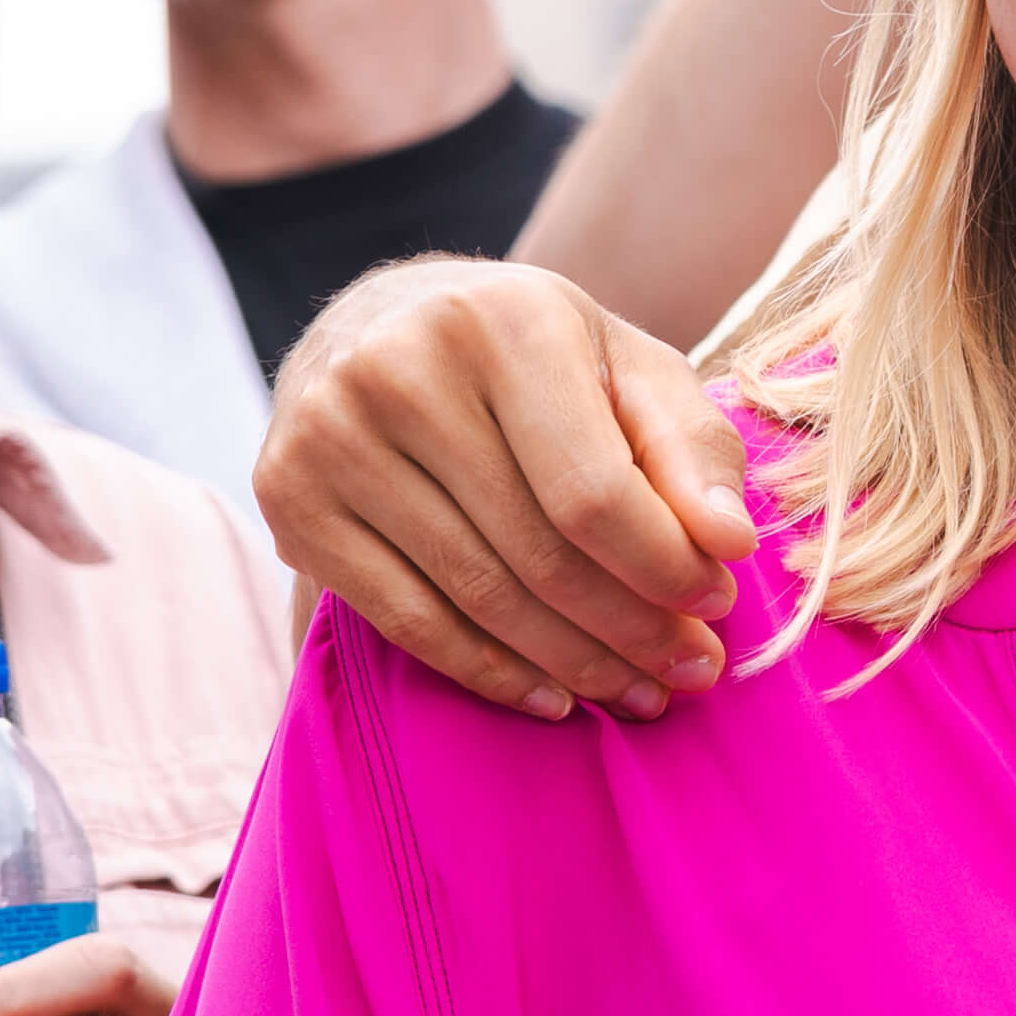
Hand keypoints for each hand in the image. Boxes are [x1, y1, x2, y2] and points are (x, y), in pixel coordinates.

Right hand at [257, 255, 756, 720]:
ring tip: (638, 693)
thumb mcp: (627, 367)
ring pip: (476, 595)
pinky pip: (405, 619)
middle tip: (689, 672)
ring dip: (572, 663)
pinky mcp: (286, 499)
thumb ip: (690, 447)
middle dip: (631, 628)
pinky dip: (487, 671)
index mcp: (501, 320)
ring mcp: (328, 437)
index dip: (664, 567)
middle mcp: (399, 370)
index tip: (719, 609)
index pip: (594, 490)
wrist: (382, 324)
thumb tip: (729, 545)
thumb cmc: (534, 357)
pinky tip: (550, 695)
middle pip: (539, 552)